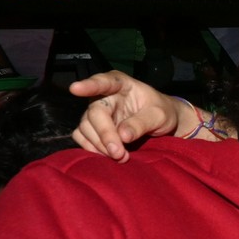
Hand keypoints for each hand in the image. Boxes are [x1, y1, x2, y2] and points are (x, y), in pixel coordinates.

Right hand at [70, 71, 189, 161]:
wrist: (162, 123)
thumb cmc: (162, 112)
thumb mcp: (159, 115)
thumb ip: (142, 123)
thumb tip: (122, 135)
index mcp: (121, 84)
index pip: (104, 82)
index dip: (89, 85)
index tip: (75, 88)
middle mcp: (104, 96)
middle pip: (94, 113)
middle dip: (105, 135)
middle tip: (119, 153)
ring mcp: (97, 112)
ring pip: (86, 127)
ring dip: (100, 145)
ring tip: (120, 156)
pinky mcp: (93, 127)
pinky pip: (82, 137)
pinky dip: (92, 148)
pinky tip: (106, 155)